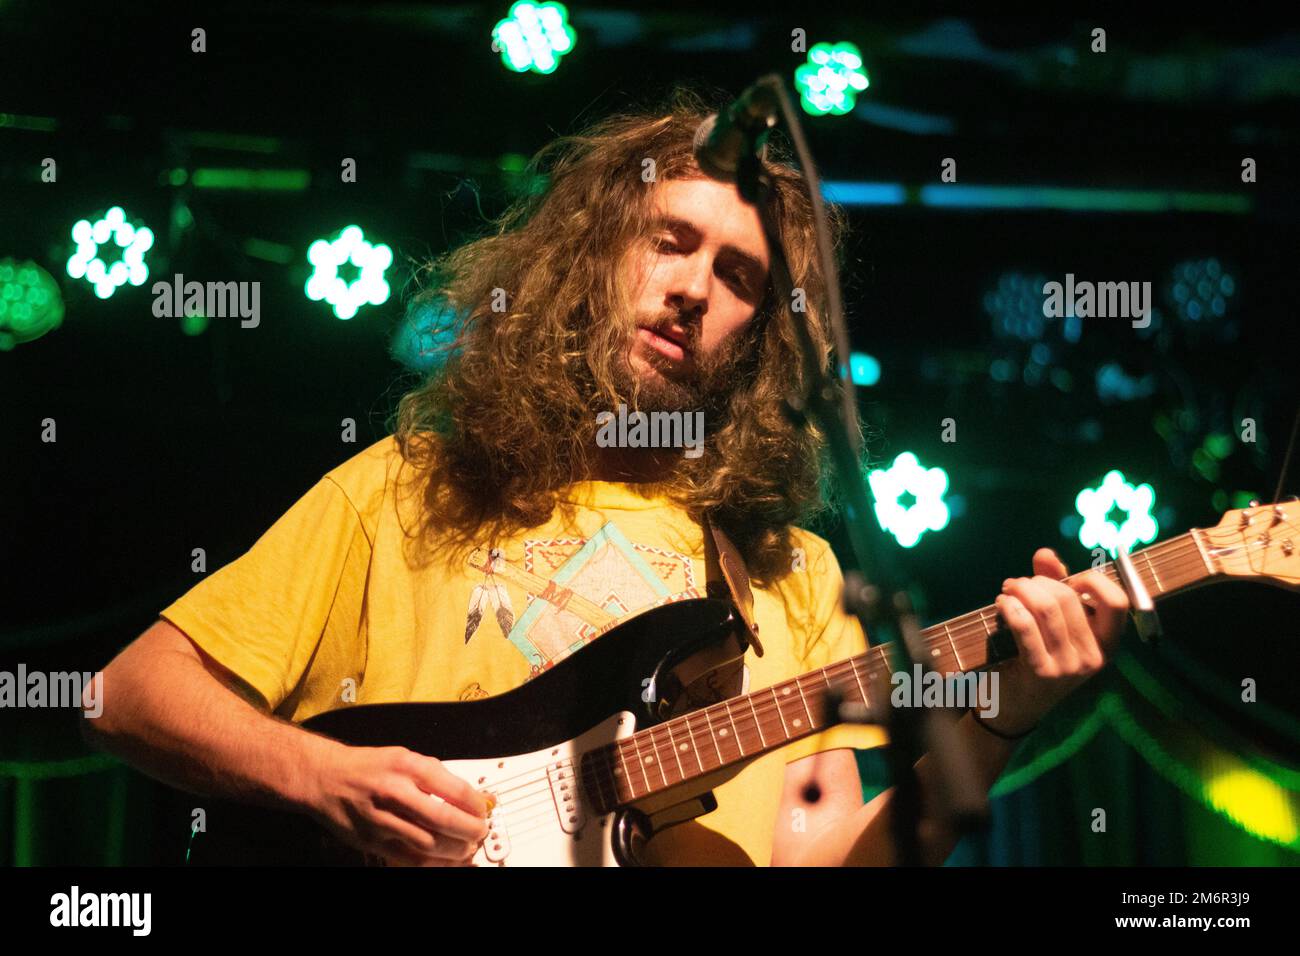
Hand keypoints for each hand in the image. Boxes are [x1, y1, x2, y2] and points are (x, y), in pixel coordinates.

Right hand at [305, 743, 491, 865]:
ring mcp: (382, 819)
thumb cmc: (367, 767)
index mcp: (407, 766)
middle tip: (480, 832)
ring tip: (466, 847)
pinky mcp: (372, 841)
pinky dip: (432, 863)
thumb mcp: (404, 757)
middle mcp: (394, 792)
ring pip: (429, 844)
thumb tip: (470, 796)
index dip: (476, 806)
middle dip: (471, 831)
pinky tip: (444, 860)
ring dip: (455, 851)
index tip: (483, 811)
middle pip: (444, 820)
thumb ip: (437, 775)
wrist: (325, 778)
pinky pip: (409, 859)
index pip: (454, 790)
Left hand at [986, 548, 1128, 734]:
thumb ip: (1054, 586)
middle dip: (1038, 582)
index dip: (1091, 580)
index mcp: (1107, 644)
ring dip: (1020, 590)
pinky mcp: (1042, 673)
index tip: (1066, 579)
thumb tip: (1046, 553)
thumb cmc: (1035, 658)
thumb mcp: (1051, 624)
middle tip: (1016, 584)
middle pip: (1069, 598)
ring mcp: (1070, 668)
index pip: (1117, 601)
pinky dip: (1010, 607)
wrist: (1012, 707)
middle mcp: (1095, 657)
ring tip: (1007, 591)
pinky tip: (1001, 604)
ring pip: (1046, 607)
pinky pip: (1026, 626)